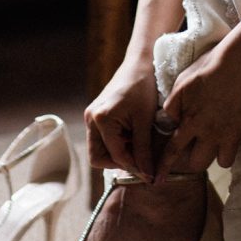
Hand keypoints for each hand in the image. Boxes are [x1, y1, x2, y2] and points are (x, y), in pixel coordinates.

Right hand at [84, 58, 159, 179]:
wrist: (139, 64)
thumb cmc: (143, 87)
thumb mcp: (146, 121)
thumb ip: (144, 150)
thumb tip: (148, 176)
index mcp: (101, 120)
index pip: (115, 156)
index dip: (134, 167)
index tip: (150, 173)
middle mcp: (91, 119)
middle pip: (98, 157)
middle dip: (119, 162)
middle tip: (140, 158)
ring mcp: (91, 117)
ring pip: (99, 149)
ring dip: (118, 153)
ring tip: (137, 143)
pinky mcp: (96, 115)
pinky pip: (101, 138)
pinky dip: (116, 142)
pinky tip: (132, 134)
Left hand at [155, 37, 240, 180]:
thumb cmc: (209, 68)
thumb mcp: (182, 83)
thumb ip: (172, 106)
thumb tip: (166, 122)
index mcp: (191, 123)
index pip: (173, 151)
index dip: (164, 167)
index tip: (157, 180)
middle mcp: (210, 134)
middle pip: (199, 164)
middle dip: (196, 158)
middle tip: (199, 145)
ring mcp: (232, 135)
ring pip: (224, 161)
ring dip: (220, 153)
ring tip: (221, 139)